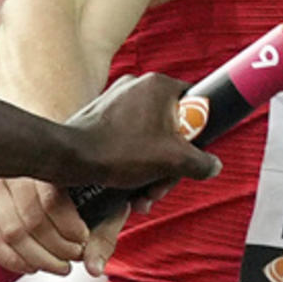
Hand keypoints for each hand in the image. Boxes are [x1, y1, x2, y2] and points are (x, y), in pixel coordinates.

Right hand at [0, 176, 126, 278]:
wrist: (67, 166)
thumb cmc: (88, 183)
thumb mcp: (106, 203)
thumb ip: (102, 235)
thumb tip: (94, 268)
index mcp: (46, 154)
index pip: (52, 200)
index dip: (69, 228)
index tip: (83, 239)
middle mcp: (14, 166)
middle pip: (31, 220)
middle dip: (56, 248)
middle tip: (74, 255)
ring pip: (10, 233)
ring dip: (37, 259)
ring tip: (60, 265)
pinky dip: (11, 260)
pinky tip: (32, 267)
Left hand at [65, 74, 220, 191]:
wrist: (69, 159)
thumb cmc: (118, 152)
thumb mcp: (171, 161)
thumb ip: (200, 162)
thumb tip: (213, 165)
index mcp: (159, 86)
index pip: (195, 103)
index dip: (198, 134)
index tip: (191, 157)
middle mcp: (139, 86)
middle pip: (172, 128)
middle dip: (169, 165)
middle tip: (161, 187)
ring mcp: (118, 100)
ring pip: (150, 138)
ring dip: (151, 170)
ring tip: (142, 195)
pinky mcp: (103, 116)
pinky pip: (130, 139)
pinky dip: (133, 163)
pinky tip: (129, 189)